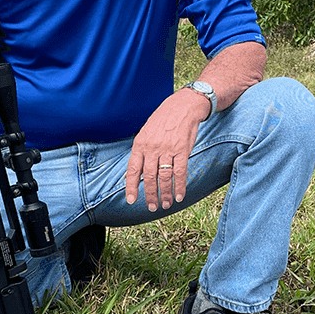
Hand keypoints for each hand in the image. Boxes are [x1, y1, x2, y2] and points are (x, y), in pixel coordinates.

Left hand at [125, 90, 207, 210]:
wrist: (183, 106)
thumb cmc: (163, 120)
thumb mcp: (146, 132)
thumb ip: (141, 151)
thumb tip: (135, 172)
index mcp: (140, 144)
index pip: (133, 169)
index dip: (131, 187)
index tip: (131, 200)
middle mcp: (152, 148)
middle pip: (149, 177)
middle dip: (150, 195)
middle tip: (151, 207)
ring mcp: (167, 149)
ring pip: (164, 178)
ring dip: (165, 194)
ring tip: (166, 204)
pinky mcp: (182, 150)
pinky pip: (180, 173)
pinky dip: (180, 186)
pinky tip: (179, 195)